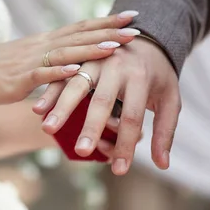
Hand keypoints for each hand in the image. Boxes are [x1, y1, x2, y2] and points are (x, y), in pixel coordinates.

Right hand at [0, 11, 140, 108]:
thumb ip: (49, 60)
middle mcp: (40, 46)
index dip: (106, 22)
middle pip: (79, 35)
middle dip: (109, 30)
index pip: (80, 28)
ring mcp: (30, 61)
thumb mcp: (26, 62)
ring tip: (116, 46)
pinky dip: (60, 72)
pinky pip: (41, 75)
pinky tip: (77, 71)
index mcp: (43, 42)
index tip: (131, 15)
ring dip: (91, 49)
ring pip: (65, 52)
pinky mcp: (18, 80)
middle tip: (136, 26)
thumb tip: (70, 64)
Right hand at [33, 37, 180, 174]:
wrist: (148, 38)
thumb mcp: (170, 100)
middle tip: (81, 151)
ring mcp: (96, 60)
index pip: (132, 117)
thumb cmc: (158, 76)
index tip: (119, 171)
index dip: (126, 144)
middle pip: (102, 100)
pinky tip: (39, 109)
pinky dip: (50, 92)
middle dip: (91, 127)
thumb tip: (162, 166)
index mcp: (140, 78)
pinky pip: (63, 75)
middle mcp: (116, 66)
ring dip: (61, 107)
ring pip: (76, 84)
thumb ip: (165, 132)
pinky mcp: (81, 58)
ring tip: (48, 129)